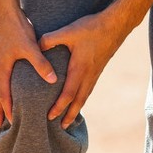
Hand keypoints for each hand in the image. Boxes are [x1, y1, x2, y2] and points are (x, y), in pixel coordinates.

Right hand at [0, 7, 57, 127]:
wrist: (4, 9)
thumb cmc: (17, 28)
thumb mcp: (30, 46)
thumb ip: (41, 64)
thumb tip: (52, 80)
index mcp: (1, 67)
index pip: (3, 94)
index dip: (7, 108)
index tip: (9, 122)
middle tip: (0, 125)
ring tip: (0, 111)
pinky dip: (0, 86)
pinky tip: (5, 88)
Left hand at [40, 9, 132, 128]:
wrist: (116, 25)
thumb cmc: (93, 28)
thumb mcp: (69, 31)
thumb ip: (51, 39)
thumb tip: (36, 47)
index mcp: (80, 69)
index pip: (68, 94)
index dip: (59, 106)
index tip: (50, 116)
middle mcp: (88, 75)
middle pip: (78, 101)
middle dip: (70, 115)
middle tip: (62, 127)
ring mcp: (95, 73)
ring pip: (85, 96)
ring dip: (77, 108)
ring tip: (70, 118)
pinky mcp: (98, 69)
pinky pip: (88, 88)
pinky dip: (82, 98)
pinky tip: (79, 98)